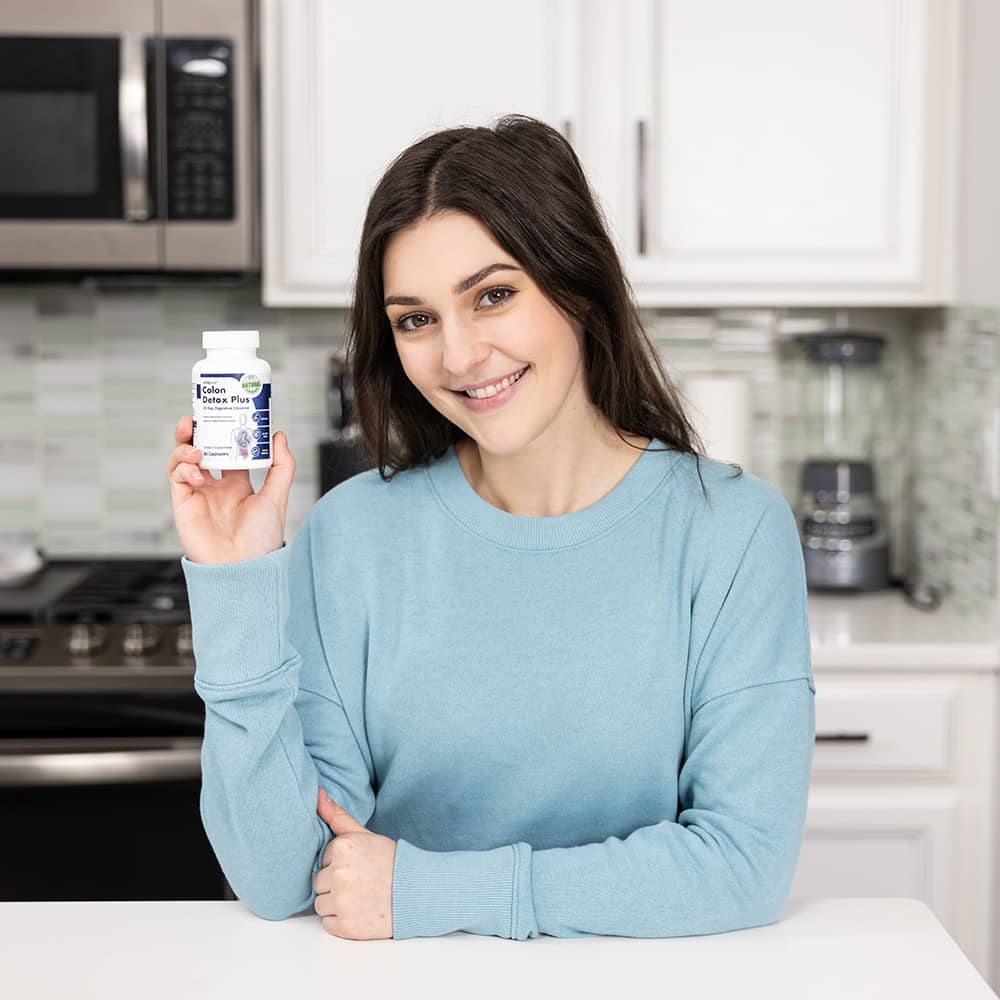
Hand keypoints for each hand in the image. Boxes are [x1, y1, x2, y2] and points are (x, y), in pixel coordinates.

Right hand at [166, 415, 294, 564]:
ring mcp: (198, 494)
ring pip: (183, 460)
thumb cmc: (262, 538)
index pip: (228, 450)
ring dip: (185, 447)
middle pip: (201, 450)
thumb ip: (281, 465)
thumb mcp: (277, 495)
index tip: (226, 413)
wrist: (242, 566)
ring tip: (195, 445)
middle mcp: (216, 487)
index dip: (225, 432)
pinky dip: (182, 466)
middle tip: (196, 417)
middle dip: (196, 432)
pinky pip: (176, 477)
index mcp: (238, 484)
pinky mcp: (183, 503)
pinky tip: (195, 468)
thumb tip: (278, 435)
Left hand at [313, 787, 395, 940]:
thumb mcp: (365, 834)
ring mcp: (341, 900)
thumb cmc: (390, 862)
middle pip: (319, 882)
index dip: (340, 864)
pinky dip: (341, 921)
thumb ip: (337, 815)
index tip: (359, 866)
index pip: (324, 859)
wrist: (416, 893)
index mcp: (342, 848)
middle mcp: (339, 873)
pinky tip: (360, 912)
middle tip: (361, 883)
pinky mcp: (344, 925)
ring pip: (320, 903)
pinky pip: (328, 922)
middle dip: (336, 884)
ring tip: (361, 897)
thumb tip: (316, 792)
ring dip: (336, 903)